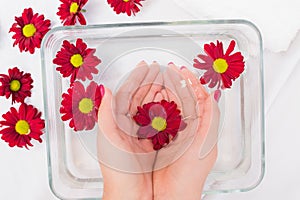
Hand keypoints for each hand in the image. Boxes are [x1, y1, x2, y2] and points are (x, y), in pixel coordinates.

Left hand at [97, 61, 163, 199]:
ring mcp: (140, 132)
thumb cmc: (116, 169)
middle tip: (159, 69)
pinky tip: (172, 103)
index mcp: (115, 121)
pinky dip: (165, 110)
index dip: (136, 78)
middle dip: (149, 81)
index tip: (145, 66)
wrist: (131, 194)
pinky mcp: (151, 142)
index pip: (126, 93)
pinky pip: (159, 121)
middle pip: (139, 97)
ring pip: (150, 107)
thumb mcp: (108, 139)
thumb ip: (106, 113)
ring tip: (167, 81)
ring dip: (159, 93)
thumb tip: (104, 89)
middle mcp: (127, 125)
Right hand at [153, 64, 219, 199]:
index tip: (182, 70)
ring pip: (170, 106)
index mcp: (201, 127)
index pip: (198, 98)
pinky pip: (157, 118)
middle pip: (183, 99)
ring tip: (157, 79)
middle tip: (167, 69)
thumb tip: (212, 95)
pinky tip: (148, 98)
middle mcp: (188, 128)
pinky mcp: (159, 139)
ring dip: (164, 91)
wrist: (171, 195)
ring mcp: (173, 133)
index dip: (191, 82)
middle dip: (176, 82)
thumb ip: (210, 119)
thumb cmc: (190, 174)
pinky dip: (153, 106)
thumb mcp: (206, 144)